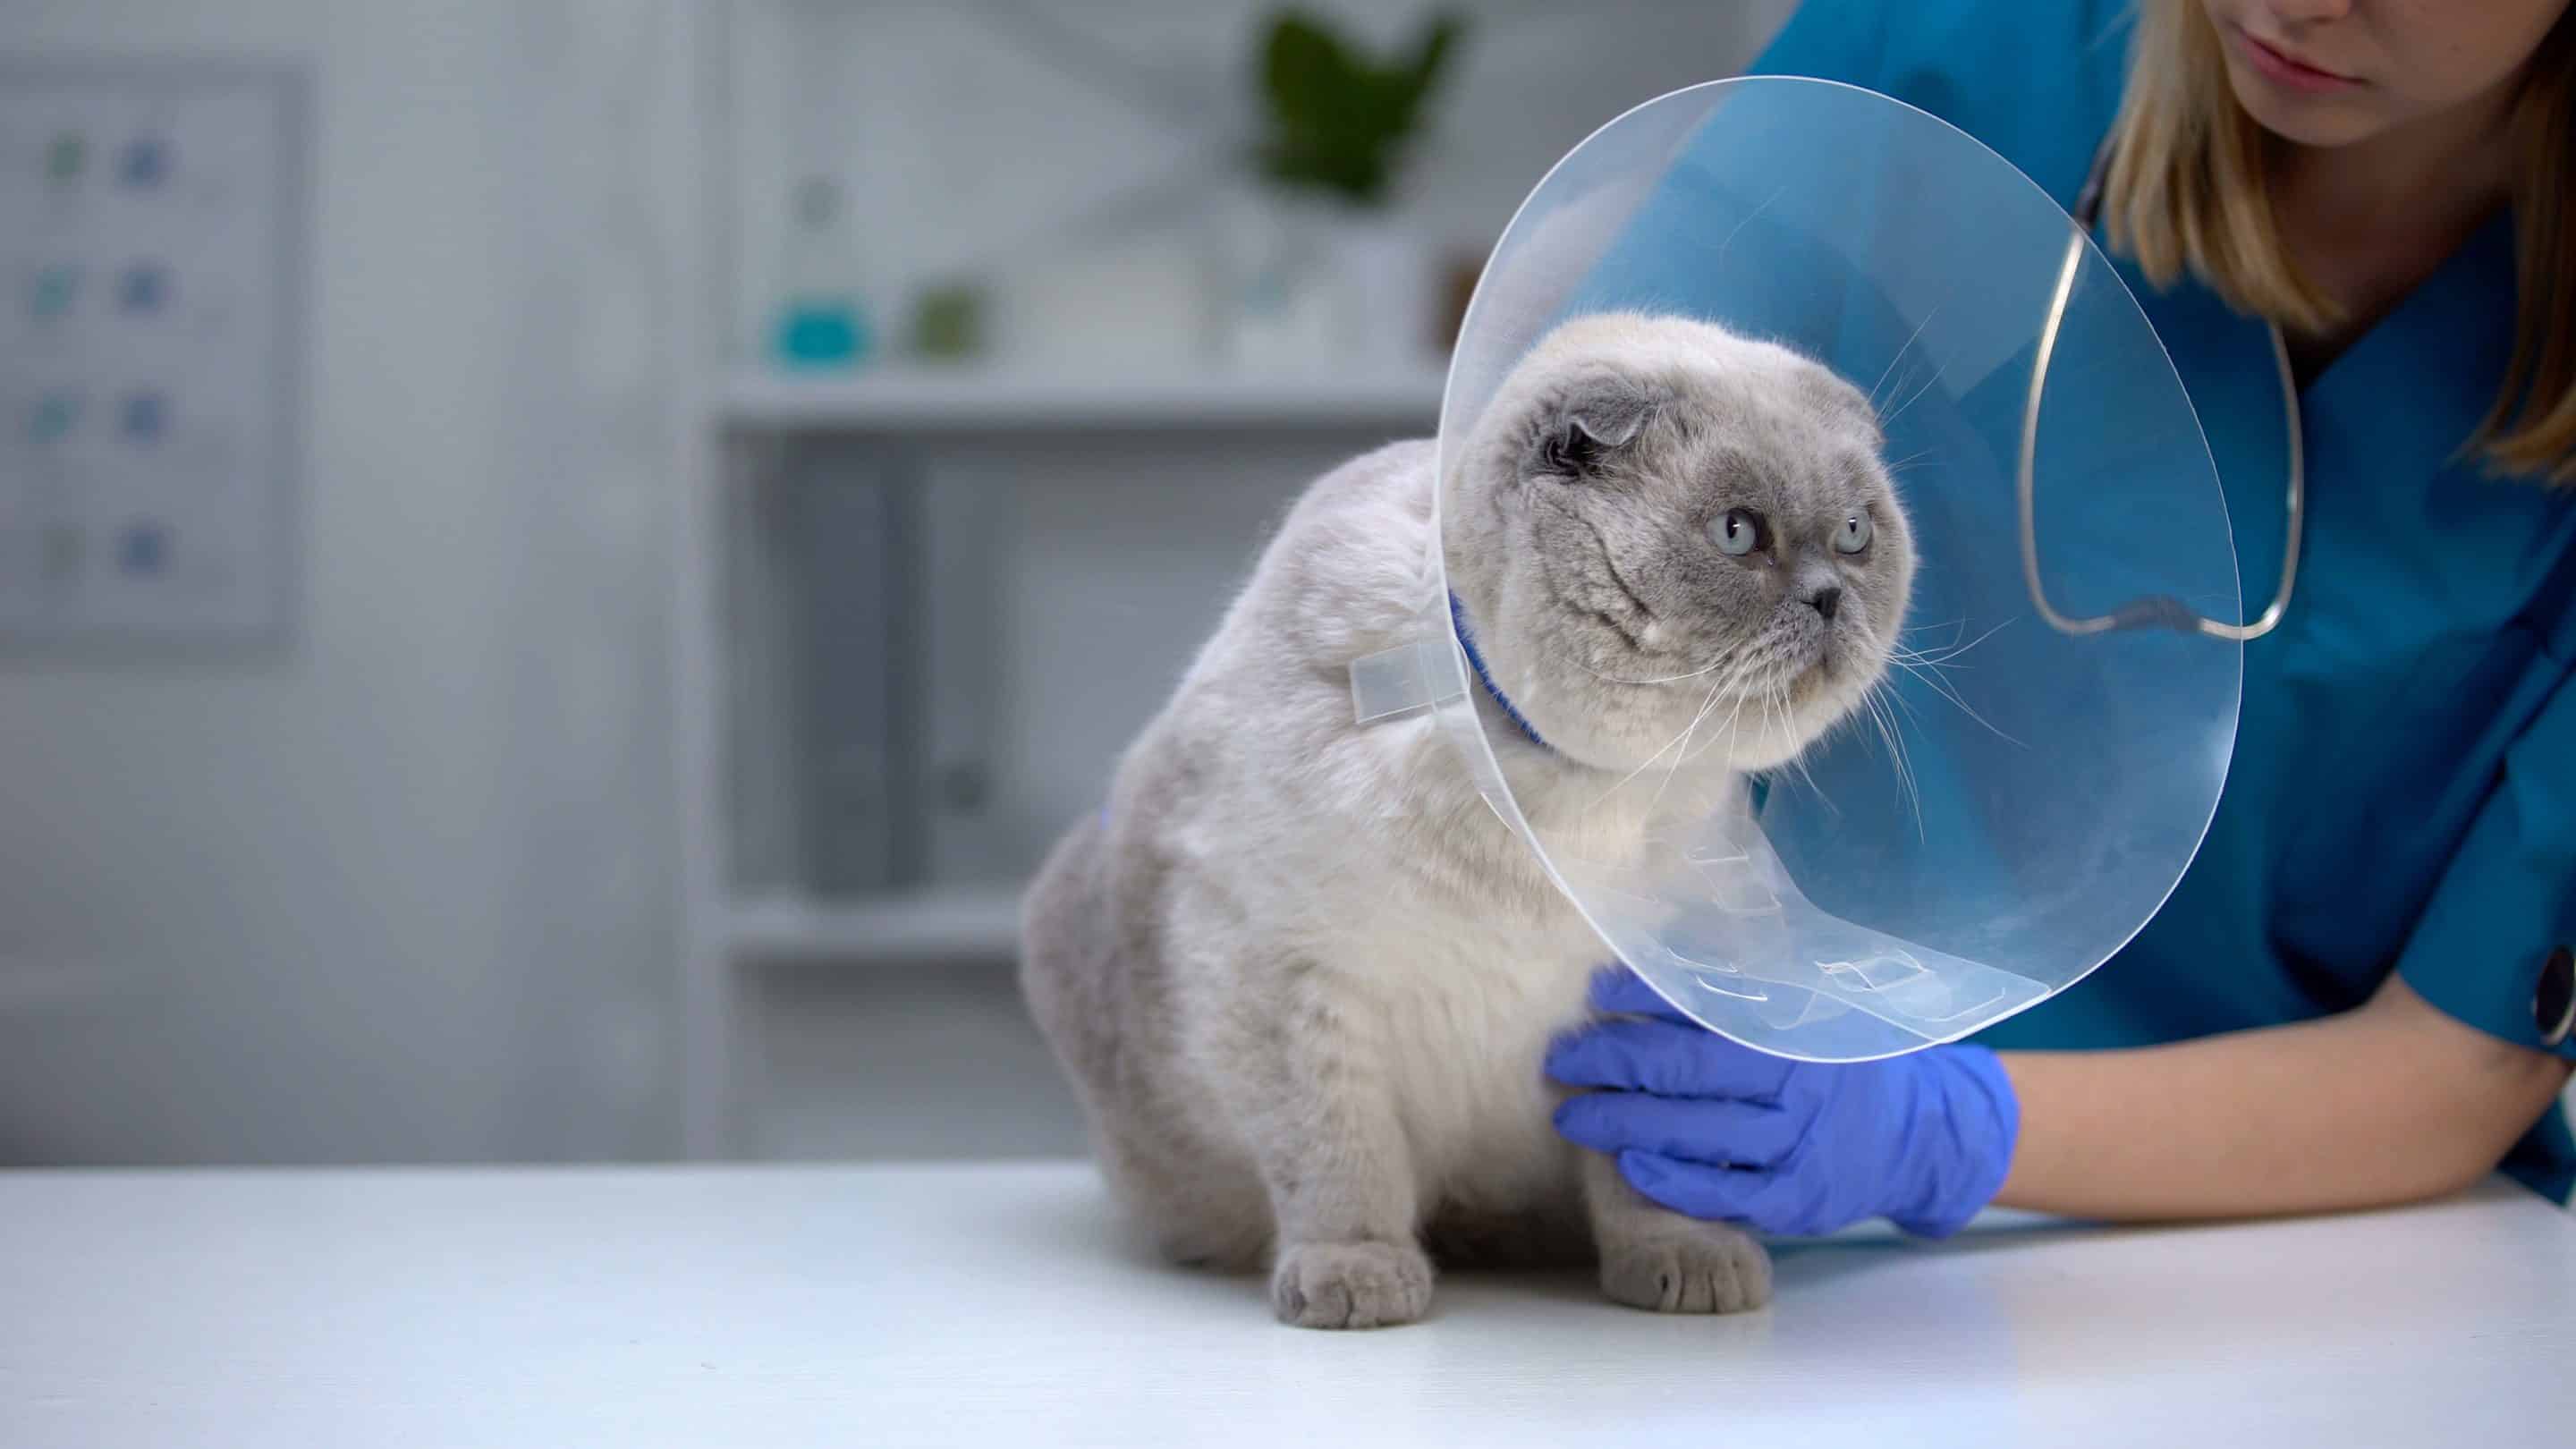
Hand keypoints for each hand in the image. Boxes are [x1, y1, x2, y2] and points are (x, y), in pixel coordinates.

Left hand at [1547, 969, 2019, 1237]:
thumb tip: (1666, 936)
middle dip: (1615, 1062)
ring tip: (1573, 1115)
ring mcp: (1799, 1147)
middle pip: (1691, 1072)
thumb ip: (1747, 977)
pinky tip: (1628, 1164)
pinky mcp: (1796, 1201)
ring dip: (1626, 1123)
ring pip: (1699, 1134)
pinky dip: (1673, 1180)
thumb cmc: (1842, 1060)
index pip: (1710, 1005)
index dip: (1646, 996)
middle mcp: (1800, 1085)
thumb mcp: (1814, 1003)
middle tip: (1561, 1058)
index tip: (1597, 990)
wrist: (1918, 1135)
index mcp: (1800, 1027)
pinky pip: (1724, 1192)